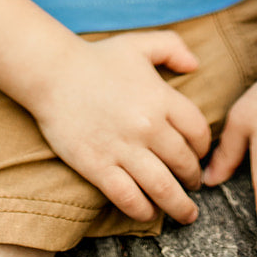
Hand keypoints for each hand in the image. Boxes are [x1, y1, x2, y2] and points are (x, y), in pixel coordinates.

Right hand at [31, 29, 211, 226]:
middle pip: (184, 163)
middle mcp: (147, 126)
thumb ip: (172, 47)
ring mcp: (123, 149)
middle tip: (194, 185)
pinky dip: (144, 211)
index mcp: (160, 97)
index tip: (199, 155)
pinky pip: (129, 198)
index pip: (198, 132)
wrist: (53, 73)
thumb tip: (196, 65)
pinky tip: (150, 212)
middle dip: (193, 178)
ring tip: (186, 213)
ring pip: (163, 188)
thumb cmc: (97, 58)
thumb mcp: (139, 44)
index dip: (203, 147)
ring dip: (179, 205)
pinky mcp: (98, 167)